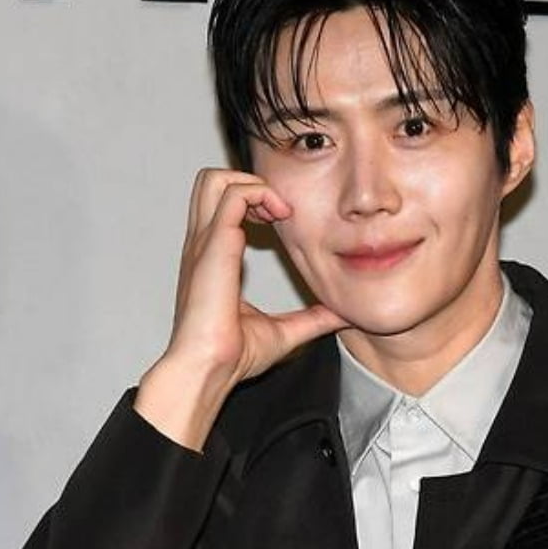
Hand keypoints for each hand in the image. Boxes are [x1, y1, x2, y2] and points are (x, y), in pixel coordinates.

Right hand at [135, 169, 347, 447]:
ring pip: (216, 178)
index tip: (282, 220)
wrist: (209, 370)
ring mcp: (205, 243)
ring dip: (253, 184)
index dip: (253, 201)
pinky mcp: (214, 245)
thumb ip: (311, 319)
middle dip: (248, 182)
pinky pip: (233, 194)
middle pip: (212, 181)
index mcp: (213, 258)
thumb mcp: (283, 331)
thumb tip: (342, 316)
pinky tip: (281, 217)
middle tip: (279, 210)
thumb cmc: (232, 356)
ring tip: (278, 211)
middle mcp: (204, 244)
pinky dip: (259, 193)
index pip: (222, 205)